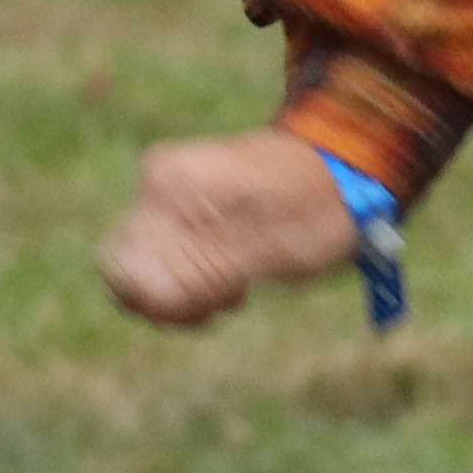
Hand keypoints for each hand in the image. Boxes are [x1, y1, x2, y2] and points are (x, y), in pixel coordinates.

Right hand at [97, 128, 367, 327]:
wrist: (345, 166)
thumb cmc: (313, 209)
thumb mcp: (265, 251)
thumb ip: (199, 273)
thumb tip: (139, 292)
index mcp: (170, 189)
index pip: (126, 275)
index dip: (167, 306)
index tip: (219, 302)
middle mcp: (157, 185)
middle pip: (132, 272)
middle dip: (177, 300)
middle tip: (234, 295)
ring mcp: (168, 190)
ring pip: (149, 267)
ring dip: (190, 290)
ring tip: (243, 282)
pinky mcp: (182, 200)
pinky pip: (167, 254)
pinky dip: (197, 274)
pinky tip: (238, 272)